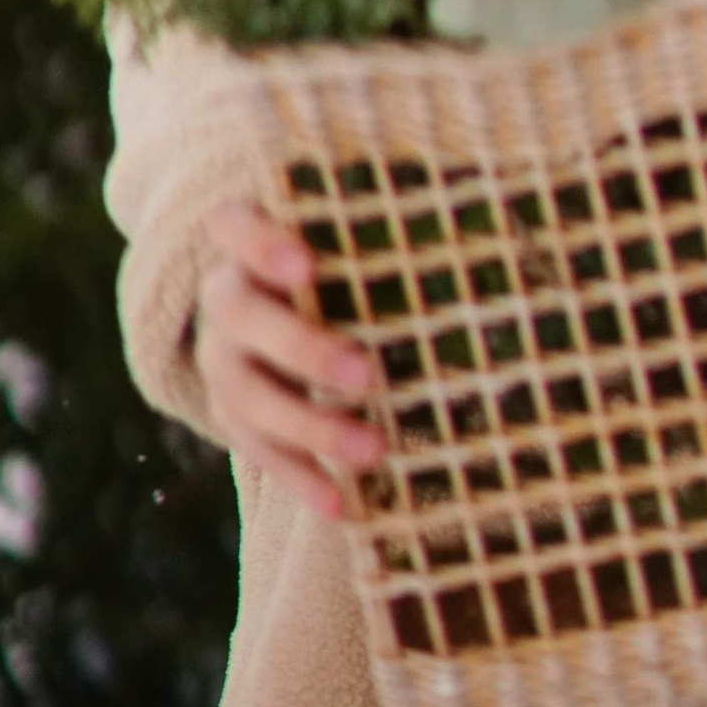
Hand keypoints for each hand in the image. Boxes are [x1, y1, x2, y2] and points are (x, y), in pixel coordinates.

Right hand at [194, 198, 384, 519]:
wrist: (276, 311)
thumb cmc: (341, 255)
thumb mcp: (352, 231)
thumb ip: (390, 218)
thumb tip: (485, 203)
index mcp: (244, 238)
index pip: (231, 223)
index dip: (260, 241)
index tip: (307, 264)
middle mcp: (222, 297)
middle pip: (240, 315)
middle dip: (303, 347)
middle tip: (368, 374)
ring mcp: (221, 361)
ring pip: (249, 396)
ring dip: (311, 427)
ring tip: (373, 450)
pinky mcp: (231, 416)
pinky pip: (258, 452)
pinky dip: (302, 479)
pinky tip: (344, 504)